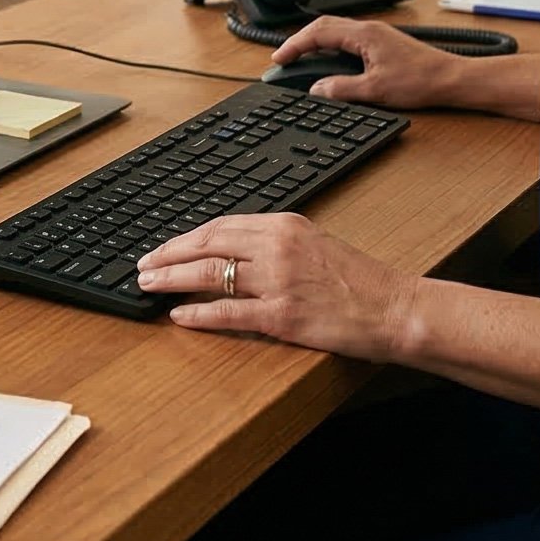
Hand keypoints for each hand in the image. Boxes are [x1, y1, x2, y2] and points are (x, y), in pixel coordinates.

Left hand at [136, 213, 417, 359]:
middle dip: (168, 255)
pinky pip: (230, 312)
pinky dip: (199, 313)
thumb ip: (275, 244)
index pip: (220, 226)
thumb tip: (230, 251)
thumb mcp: (315, 245)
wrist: (397, 308)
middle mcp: (278, 247)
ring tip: (148, 285)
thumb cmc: (360, 282)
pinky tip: (178, 314)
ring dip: (172, 280)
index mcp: (285, 225)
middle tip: (142, 265)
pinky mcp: (284, 315)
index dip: (185, 238)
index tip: (163, 248)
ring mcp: (279, 281)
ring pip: (210, 274)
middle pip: (207, 245)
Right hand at [273, 16, 463, 108]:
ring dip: (315, 42)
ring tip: (301, 58)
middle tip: (284, 58)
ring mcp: (377, 35)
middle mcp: (369, 30)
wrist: (452, 80)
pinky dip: (331, 46)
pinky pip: (348, 38)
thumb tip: (317, 90)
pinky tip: (330, 62)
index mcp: (364, 35)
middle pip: (323, 26)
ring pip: (336, 30)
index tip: (279, 58)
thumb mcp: (375, 90)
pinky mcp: (383, 44)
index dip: (294, 45)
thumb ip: (342, 89)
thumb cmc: (422, 81)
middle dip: (300, 40)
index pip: (318, 33)